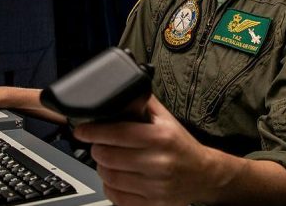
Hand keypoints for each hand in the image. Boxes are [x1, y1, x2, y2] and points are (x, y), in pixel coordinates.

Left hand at [73, 96, 222, 205]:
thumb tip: (121, 91)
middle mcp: (158, 163)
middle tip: (99, 145)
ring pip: (109, 178)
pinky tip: (115, 178)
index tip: (82, 130)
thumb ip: (143, 104)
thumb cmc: (181, 146)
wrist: (203, 175)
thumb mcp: (166, 120)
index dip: (94, 131)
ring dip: (102, 168)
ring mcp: (155, 187)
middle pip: (108, 156)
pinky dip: (110, 187)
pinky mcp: (152, 204)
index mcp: (161, 137)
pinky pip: (117, 197)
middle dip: (98, 149)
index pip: (117, 133)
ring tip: (107, 161)